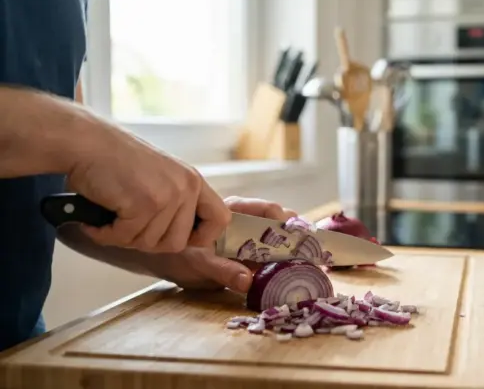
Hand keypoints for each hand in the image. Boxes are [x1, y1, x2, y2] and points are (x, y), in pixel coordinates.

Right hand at [65, 118, 230, 252]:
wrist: (86, 141)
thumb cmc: (115, 159)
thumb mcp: (161, 176)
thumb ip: (176, 201)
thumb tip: (182, 238)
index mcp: (193, 181)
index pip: (220, 220)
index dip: (202, 237)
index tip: (179, 238)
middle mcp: (186, 187)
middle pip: (177, 243)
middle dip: (148, 242)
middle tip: (126, 227)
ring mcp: (167, 196)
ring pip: (149, 243)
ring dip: (123, 237)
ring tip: (109, 218)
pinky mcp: (144, 204)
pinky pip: (126, 237)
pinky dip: (105, 235)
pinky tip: (95, 222)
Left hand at [146, 196, 297, 292]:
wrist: (164, 261)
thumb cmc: (178, 254)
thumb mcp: (197, 262)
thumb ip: (221, 270)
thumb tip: (248, 281)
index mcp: (235, 214)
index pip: (268, 209)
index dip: (286, 221)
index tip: (300, 236)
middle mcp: (248, 224)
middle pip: (281, 225)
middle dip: (298, 239)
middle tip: (312, 256)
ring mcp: (251, 240)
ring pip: (279, 242)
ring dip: (293, 254)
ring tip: (309, 269)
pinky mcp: (250, 257)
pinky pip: (271, 258)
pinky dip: (283, 266)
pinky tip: (293, 278)